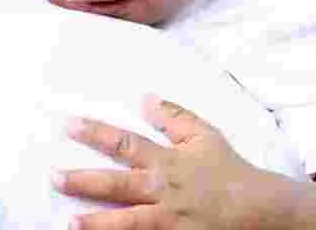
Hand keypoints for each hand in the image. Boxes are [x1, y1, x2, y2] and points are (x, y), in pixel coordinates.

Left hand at [55, 96, 278, 229]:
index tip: (67, 125)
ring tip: (70, 223)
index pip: (123, 142)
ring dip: (97, 222)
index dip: (94, 133)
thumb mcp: (205, 136)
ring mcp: (169, 219)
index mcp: (166, 161)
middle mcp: (163, 190)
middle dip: (82, 181)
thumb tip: (144, 97)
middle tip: (53, 177)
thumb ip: (173, 117)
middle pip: (116, 184)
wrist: (263, 210)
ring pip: (127, 222)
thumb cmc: (230, 171)